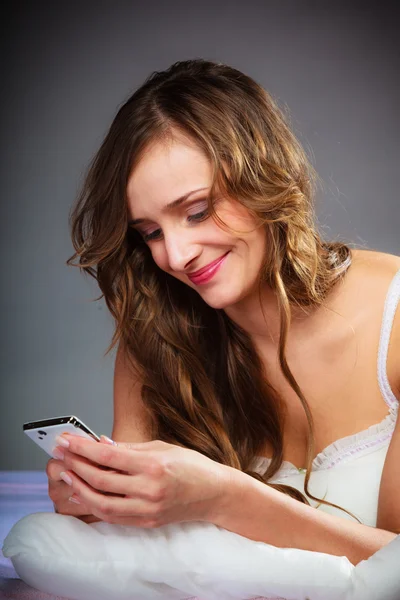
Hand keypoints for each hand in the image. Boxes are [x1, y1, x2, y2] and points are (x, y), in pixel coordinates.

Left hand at [52, 434, 229, 527]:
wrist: (214, 493)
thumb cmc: (191, 465)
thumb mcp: (162, 447)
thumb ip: (129, 447)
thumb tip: (100, 444)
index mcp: (154, 465)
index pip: (108, 457)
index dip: (83, 448)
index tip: (66, 440)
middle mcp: (149, 489)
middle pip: (101, 480)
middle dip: (76, 465)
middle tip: (61, 454)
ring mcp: (147, 508)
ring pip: (102, 503)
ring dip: (80, 488)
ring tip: (67, 474)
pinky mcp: (146, 521)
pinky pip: (113, 516)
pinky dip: (94, 505)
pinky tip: (83, 494)